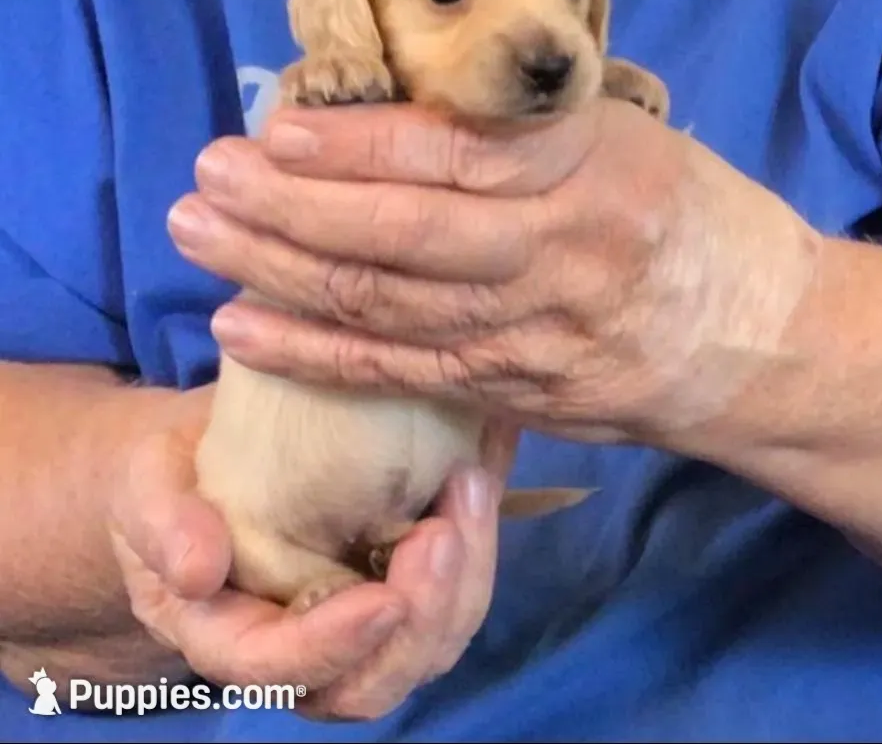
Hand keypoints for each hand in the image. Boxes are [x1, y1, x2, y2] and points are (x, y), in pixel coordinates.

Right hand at [107, 407, 518, 719]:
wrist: (215, 458)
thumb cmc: (172, 477)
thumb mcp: (146, 486)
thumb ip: (161, 524)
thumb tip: (196, 570)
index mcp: (227, 637)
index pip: (277, 670)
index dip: (332, 646)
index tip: (384, 597)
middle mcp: (299, 651)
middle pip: (370, 683)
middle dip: (420, 620)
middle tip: (443, 532)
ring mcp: (356, 624)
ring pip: (425, 647)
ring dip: (462, 581)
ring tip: (468, 488)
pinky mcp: (397, 585)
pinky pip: (451, 598)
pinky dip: (474, 550)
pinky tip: (475, 482)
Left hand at [167, 99, 820, 450]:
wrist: (763, 339)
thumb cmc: (692, 218)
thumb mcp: (625, 140)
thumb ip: (520, 134)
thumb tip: (388, 120)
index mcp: (593, 168)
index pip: (453, 152)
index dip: (353, 145)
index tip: (271, 129)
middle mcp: (563, 254)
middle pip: (402, 234)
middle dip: (288, 209)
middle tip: (204, 183)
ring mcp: (539, 335)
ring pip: (391, 306)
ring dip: (281, 274)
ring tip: (200, 243)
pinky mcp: (523, 392)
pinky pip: (408, 374)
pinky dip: (321, 355)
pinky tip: (248, 331)